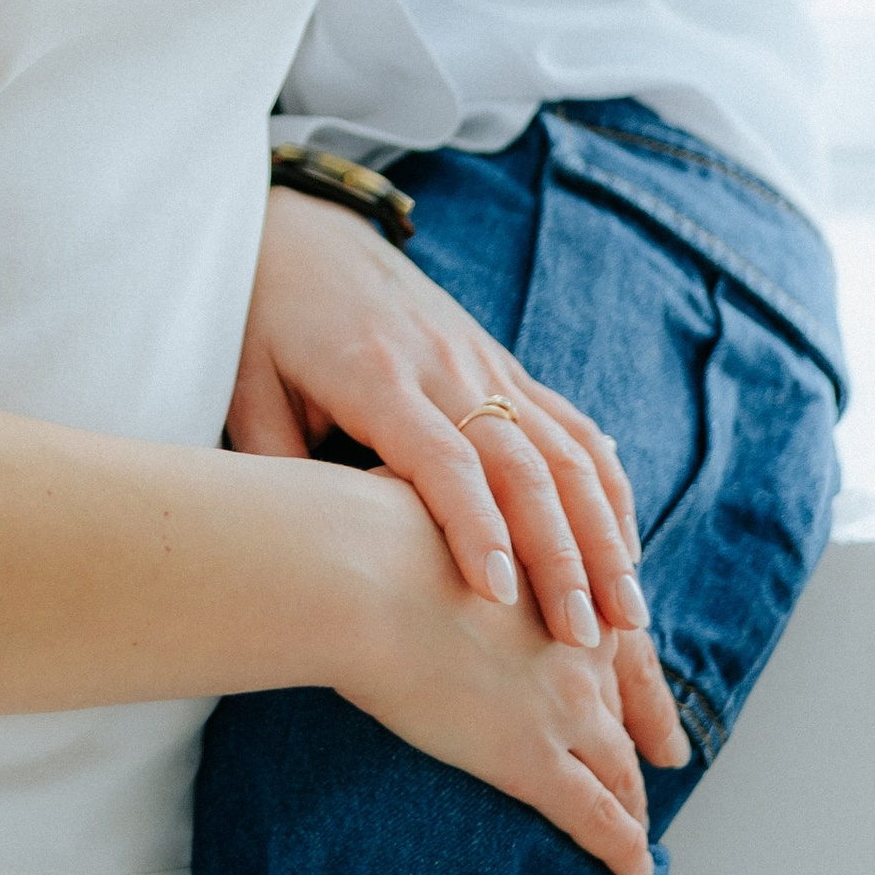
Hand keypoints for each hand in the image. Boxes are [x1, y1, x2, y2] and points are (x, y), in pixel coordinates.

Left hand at [231, 184, 688, 770]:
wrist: (305, 234)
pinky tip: (626, 546)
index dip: (476, 527)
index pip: (442, 459)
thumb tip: (309, 552)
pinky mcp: (503, 363)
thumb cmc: (268, 322)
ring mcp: (485, 362)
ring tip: (627, 616)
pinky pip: (570, 426)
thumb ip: (278, 465)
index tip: (500, 596)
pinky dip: (606, 487)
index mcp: (377, 376)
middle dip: (563, 556)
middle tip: (584, 640)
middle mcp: (447, 367)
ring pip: (565, 450)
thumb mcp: (248, 388)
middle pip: (523, 465)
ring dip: (604, 535)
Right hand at [333, 471, 658, 874]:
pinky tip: (633, 865)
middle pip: (621, 700)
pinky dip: (620, 844)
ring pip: (616, 765)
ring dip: (633, 802)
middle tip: (669, 757)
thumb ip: (446, 517)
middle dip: (646, 732)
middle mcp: (574, 639)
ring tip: (643, 832)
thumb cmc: (371, 528)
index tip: (634, 667)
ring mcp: (560, 702)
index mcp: (553, 576)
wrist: (360, 569)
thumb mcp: (429, 503)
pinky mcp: (531, 756)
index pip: (603, 628)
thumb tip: (416, 504)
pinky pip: (593, 812)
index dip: (625, 661)